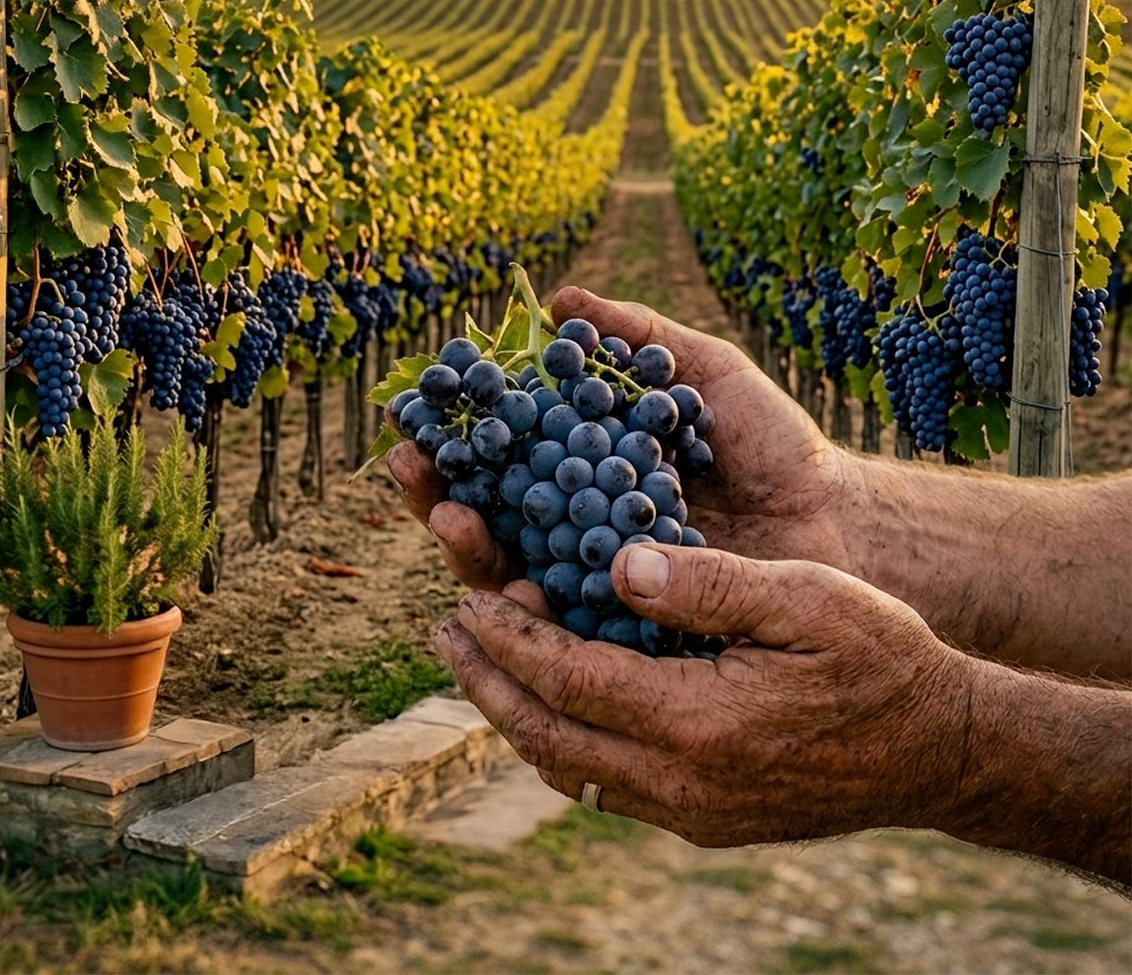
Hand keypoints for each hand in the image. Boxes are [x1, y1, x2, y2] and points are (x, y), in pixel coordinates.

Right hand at [387, 286, 859, 589]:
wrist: (834, 516)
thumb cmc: (769, 441)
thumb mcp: (704, 371)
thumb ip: (637, 337)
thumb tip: (556, 298)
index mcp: (581, 466)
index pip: (499, 454)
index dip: (455, 437)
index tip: (416, 414)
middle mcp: (575, 524)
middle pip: (486, 514)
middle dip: (439, 494)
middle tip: (413, 470)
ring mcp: (597, 579)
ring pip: (511, 571)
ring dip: (470, 548)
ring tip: (453, 519)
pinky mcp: (626, 627)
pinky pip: (568, 625)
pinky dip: (535, 611)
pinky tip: (516, 591)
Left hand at [433, 540, 971, 846]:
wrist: (940, 750)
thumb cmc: (880, 659)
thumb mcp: (805, 599)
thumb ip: (707, 584)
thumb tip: (617, 563)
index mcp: (702, 722)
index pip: (572, 680)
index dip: (511, 638)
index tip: (467, 599)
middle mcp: (687, 784)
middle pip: (552, 739)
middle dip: (488, 685)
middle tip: (444, 636)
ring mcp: (696, 813)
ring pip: (574, 772)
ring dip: (518, 718)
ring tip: (478, 668)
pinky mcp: (708, 820)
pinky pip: (611, 786)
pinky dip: (565, 743)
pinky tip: (552, 706)